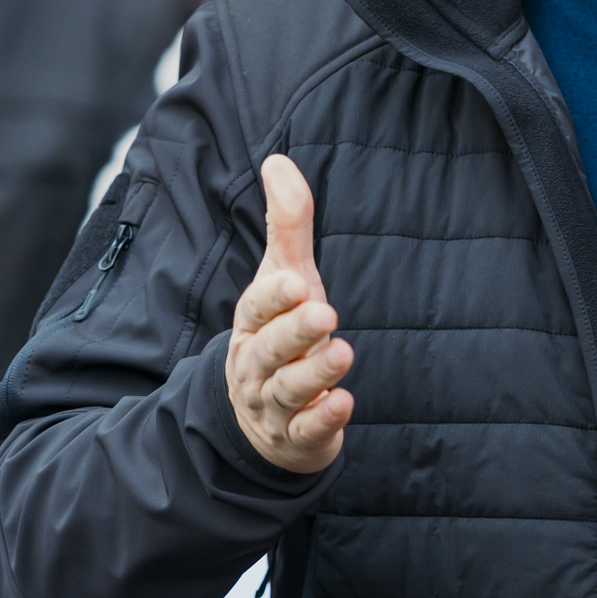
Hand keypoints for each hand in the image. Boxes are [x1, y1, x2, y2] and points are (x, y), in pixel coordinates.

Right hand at [226, 154, 353, 473]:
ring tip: (344, 354)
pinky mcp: (297, 437)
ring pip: (288, 391)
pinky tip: (343, 404)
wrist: (262, 419)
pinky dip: (322, 420)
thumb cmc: (280, 334)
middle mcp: (256, 364)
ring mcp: (274, 404)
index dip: (273, 297)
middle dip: (294, 332)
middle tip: (325, 314)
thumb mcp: (285, 279)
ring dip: (314, 374)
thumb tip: (278, 160)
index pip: (256, 307)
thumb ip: (286, 225)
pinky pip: (306, 431)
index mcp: (252, 323)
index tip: (296, 282)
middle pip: (269, 349)